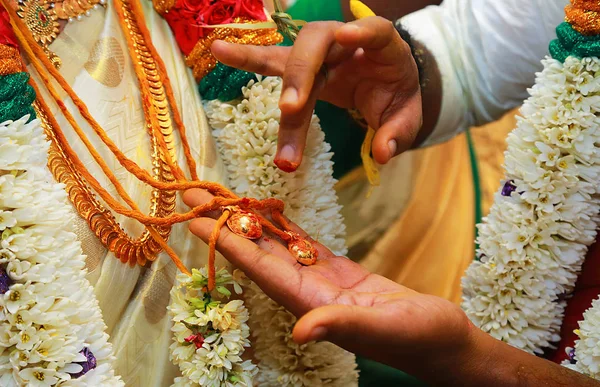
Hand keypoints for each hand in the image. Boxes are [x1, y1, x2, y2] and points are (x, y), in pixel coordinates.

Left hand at [183, 189, 472, 377]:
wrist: (442, 340)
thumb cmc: (419, 338)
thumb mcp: (383, 330)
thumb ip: (341, 326)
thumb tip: (302, 332)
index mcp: (311, 304)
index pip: (260, 269)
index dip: (227, 244)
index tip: (197, 220)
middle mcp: (306, 292)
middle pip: (256, 253)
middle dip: (224, 224)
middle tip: (193, 195)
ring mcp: (321, 281)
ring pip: (276, 246)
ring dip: (248, 222)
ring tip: (221, 197)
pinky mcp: (338, 272)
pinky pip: (303, 244)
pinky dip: (284, 227)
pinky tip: (268, 211)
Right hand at [211, 17, 422, 169]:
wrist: (387, 86)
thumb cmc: (397, 95)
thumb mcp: (407, 116)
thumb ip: (398, 132)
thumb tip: (381, 155)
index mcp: (383, 48)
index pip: (376, 30)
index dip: (362, 30)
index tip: (347, 35)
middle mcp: (346, 42)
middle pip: (318, 44)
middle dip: (302, 74)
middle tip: (291, 108)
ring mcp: (322, 54)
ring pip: (292, 57)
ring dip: (280, 85)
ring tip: (253, 87)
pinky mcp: (303, 68)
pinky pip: (273, 62)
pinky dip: (247, 59)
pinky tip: (219, 51)